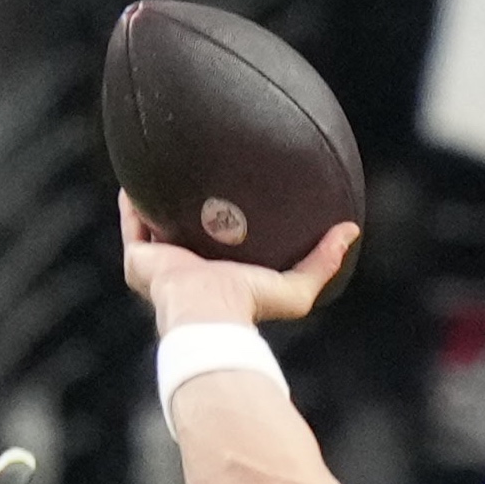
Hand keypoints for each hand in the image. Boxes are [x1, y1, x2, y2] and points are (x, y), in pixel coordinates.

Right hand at [120, 195, 359, 333]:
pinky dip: (133, 203)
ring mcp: (160, 265)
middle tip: (202, 180)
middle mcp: (186, 270)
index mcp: (217, 278)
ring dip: (158, 202)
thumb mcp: (295, 289)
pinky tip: (137, 178)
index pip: (219, 247)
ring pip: (155, 227)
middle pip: (185, 234)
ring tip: (164, 170)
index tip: (233, 200)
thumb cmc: (247, 306)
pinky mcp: (139, 259)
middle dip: (189, 210)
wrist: (208, 313)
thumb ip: (322, 262)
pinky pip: (133, 224)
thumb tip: (351, 230)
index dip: (223, 224)